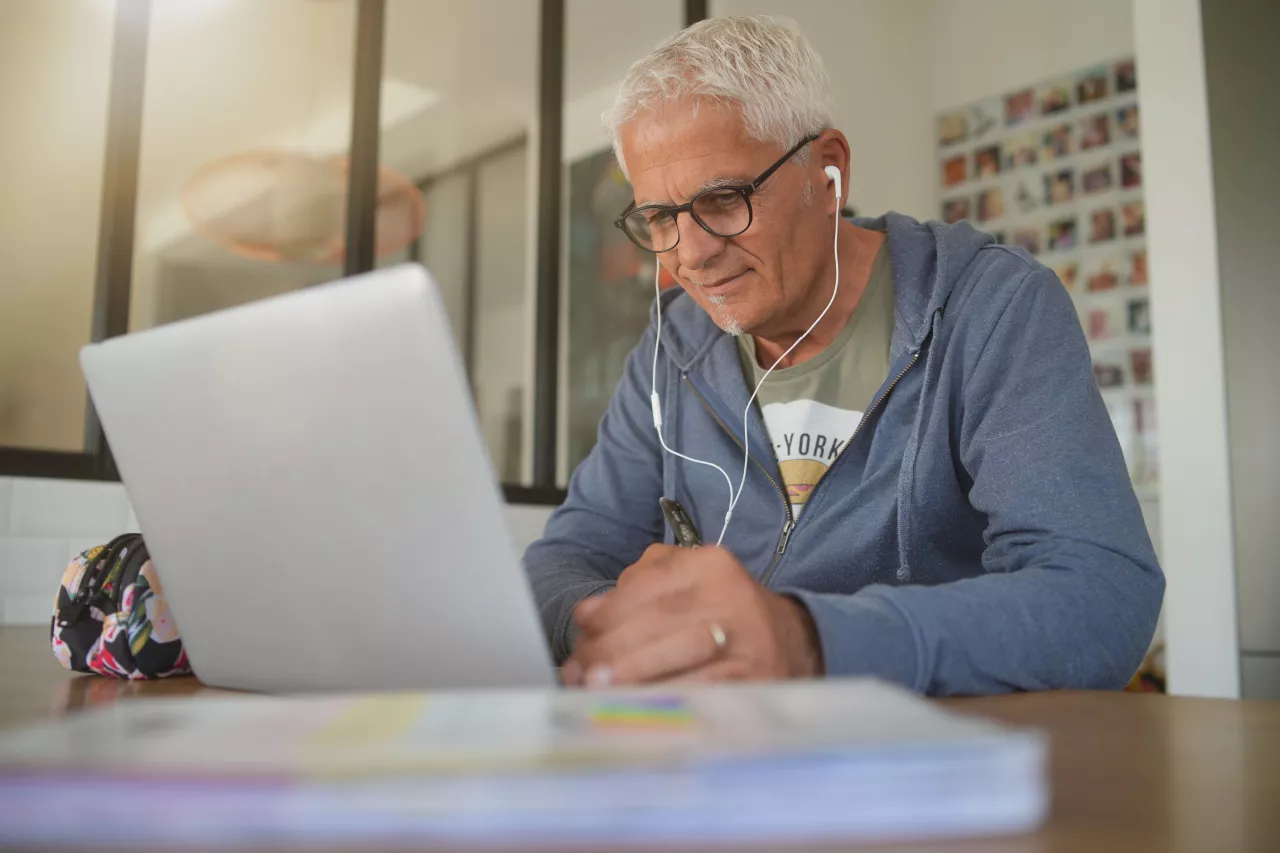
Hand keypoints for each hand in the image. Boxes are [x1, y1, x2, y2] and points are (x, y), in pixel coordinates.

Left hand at [561, 544, 822, 686]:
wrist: (793, 643)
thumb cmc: (724, 615)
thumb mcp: (684, 586)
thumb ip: (634, 591)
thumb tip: (585, 614)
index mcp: (707, 563)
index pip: (643, 588)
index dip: (605, 619)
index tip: (580, 643)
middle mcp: (729, 592)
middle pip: (654, 621)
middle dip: (609, 652)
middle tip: (582, 675)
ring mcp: (745, 636)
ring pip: (674, 655)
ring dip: (629, 678)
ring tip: (598, 692)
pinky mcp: (754, 677)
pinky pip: (699, 689)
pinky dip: (662, 701)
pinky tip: (636, 710)